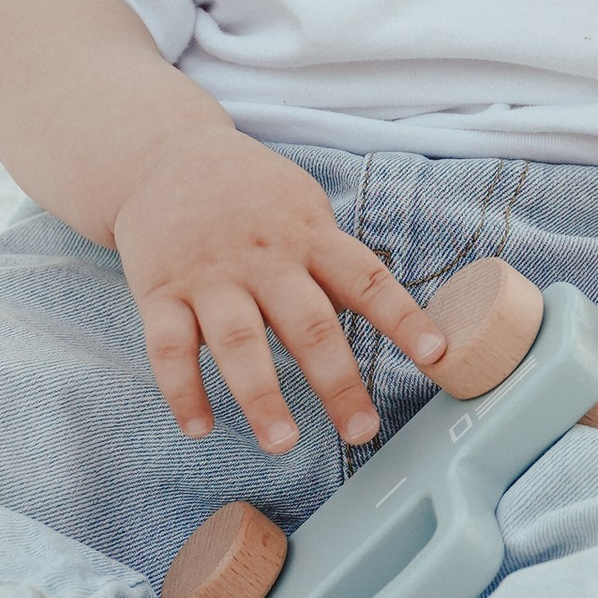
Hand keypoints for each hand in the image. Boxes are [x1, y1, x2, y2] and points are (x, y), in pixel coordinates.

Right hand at [112, 130, 446, 454]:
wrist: (163, 155)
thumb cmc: (249, 193)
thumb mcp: (301, 205)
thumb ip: (331, 259)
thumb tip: (383, 317)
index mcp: (309, 236)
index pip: (364, 279)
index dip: (403, 317)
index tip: (436, 354)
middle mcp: (264, 258)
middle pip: (307, 324)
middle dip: (337, 382)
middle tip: (361, 431)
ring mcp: (209, 276)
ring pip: (238, 342)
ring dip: (261, 396)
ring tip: (282, 443)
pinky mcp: (161, 291)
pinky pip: (168, 347)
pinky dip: (183, 390)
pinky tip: (200, 429)